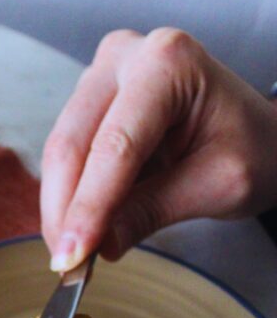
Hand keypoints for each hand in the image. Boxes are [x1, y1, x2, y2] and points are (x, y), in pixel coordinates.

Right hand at [41, 27, 276, 270]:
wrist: (261, 131)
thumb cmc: (254, 146)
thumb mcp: (219, 185)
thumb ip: (154, 211)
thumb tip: (100, 244)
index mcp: (169, 64)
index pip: (116, 146)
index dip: (89, 205)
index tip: (73, 254)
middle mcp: (126, 56)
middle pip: (74, 143)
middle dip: (65, 209)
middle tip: (65, 261)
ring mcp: (102, 74)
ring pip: (61, 150)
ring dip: (62, 204)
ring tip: (72, 250)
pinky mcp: (89, 97)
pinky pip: (67, 151)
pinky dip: (69, 193)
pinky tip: (77, 225)